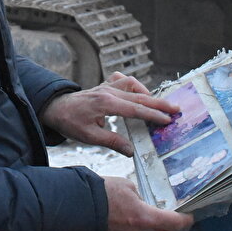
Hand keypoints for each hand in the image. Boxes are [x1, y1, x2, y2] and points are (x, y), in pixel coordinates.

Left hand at [39, 72, 178, 156]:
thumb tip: (131, 150)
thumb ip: (111, 142)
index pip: (135, 109)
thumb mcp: (89, 136)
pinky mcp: (105, 86)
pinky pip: (122, 80)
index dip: (153, 115)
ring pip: (133, 84)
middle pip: (139, 95)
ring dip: (148, 93)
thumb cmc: (70, 122)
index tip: (167, 119)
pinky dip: (133, 84)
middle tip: (176, 109)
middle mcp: (108, 91)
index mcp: (106, 103)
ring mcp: (107, 86)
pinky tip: (138, 92)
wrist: (55, 108)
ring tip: (159, 104)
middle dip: (159, 103)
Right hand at [102, 177, 193, 230]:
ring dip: (152, 230)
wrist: (73, 210)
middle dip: (172, 228)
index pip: (174, 223)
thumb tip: (139, 201)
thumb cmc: (98, 195)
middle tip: (173, 219)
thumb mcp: (124, 186)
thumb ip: (138, 195)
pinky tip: (127, 222)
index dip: (185, 220)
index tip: (189, 217)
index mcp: (144, 218)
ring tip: (146, 217)